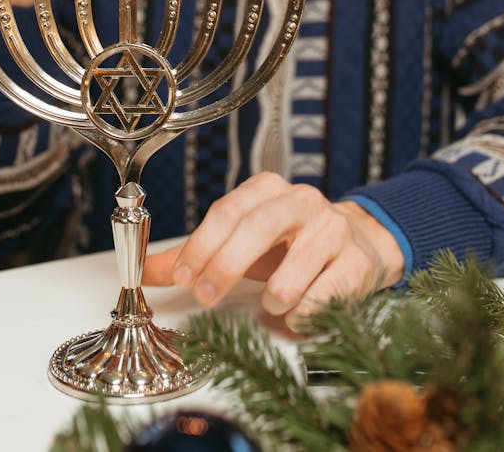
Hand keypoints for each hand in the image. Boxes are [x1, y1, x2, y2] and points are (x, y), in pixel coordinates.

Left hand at [143, 172, 404, 326]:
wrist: (360, 246)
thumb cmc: (290, 246)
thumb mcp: (241, 243)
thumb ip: (193, 255)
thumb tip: (143, 271)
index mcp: (267, 188)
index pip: (228, 210)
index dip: (201, 245)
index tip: (183, 277)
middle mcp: (301, 200)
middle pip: (255, 228)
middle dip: (224, 267)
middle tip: (205, 297)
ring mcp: (333, 228)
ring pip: (289, 275)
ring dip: (272, 301)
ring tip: (271, 304)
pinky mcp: (357, 261)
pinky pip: (320, 300)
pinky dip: (302, 316)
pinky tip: (300, 312)